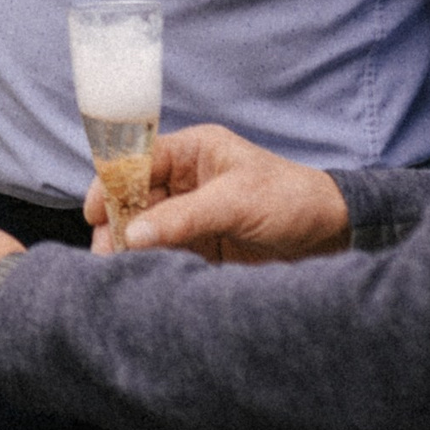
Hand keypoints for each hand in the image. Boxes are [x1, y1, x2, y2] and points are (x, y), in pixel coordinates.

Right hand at [103, 125, 350, 261]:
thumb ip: (183, 217)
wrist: (335, 237)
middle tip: (104, 252)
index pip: (137, 161)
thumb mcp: (236, 202)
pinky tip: (143, 277)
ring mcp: (194, 214)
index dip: (111, 183)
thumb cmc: (292, 201)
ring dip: (131, 247)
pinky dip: (152, 264)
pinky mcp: (203, 246)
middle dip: (117, 222)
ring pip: (148, 228)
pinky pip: (167, 252)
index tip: (94, 213)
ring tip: (117, 269)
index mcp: (193, 152)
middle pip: (136, 198)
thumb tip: (132, 233)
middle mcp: (188, 180)